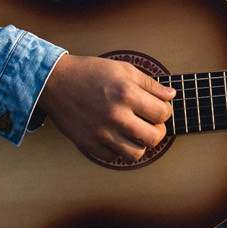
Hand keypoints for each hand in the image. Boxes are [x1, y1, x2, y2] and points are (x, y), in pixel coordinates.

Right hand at [35, 53, 174, 164]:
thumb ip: (150, 84)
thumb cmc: (90, 73)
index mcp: (126, 94)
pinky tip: (116, 135)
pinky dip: (119, 149)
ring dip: (140, 144)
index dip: (165, 111)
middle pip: (153, 138)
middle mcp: (115, 116)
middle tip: (151, 124)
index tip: (158, 108)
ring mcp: (101, 133)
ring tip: (135, 133)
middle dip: (158, 131)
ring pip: (136, 154)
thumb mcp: (123, 70)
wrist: (55, 83)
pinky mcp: (89, 145)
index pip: (163, 113)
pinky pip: (114, 157)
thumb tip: (171, 96)